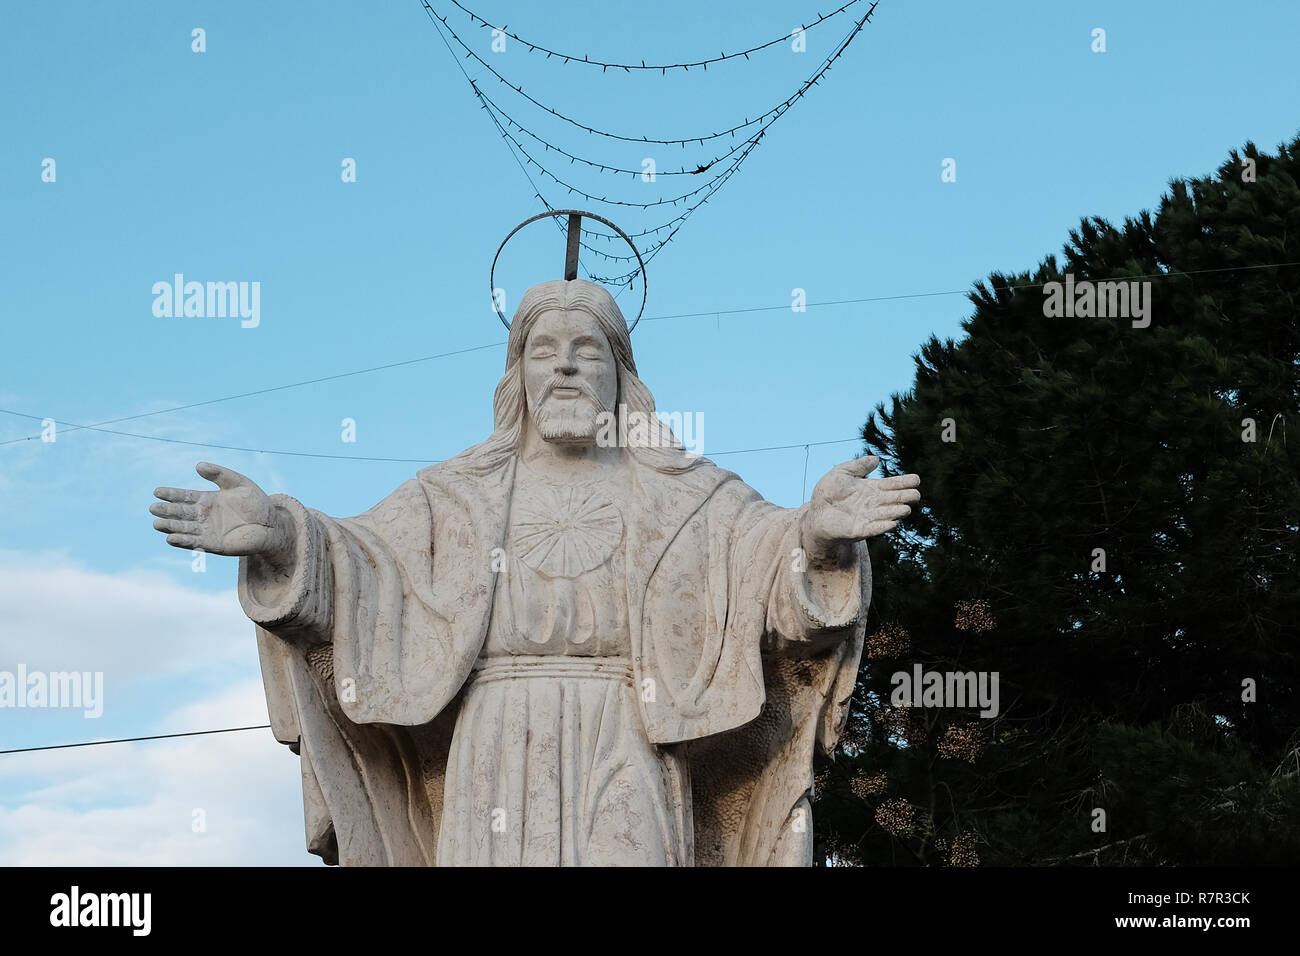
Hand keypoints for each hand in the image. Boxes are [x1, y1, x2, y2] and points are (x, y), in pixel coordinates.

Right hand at [150, 462, 290, 558]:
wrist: (272, 524)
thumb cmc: (256, 503)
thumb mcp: (239, 483)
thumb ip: (220, 474)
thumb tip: (198, 465)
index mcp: (208, 500)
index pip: (185, 497)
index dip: (171, 494)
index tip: (157, 491)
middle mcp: (204, 516)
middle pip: (181, 513)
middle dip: (167, 511)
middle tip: (152, 508)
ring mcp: (208, 531)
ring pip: (185, 529)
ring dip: (171, 527)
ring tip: (157, 523)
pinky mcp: (214, 545)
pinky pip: (196, 543)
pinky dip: (183, 541)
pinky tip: (171, 538)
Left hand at [803, 455, 920, 559]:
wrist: (815, 511)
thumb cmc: (828, 492)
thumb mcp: (842, 472)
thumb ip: (858, 465)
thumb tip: (876, 458)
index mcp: (872, 489)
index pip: (892, 485)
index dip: (905, 482)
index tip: (916, 480)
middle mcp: (873, 503)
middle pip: (894, 500)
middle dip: (905, 497)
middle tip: (915, 495)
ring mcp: (867, 517)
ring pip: (886, 514)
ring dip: (895, 512)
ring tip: (905, 508)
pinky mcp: (858, 530)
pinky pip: (873, 528)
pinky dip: (882, 526)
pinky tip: (892, 523)